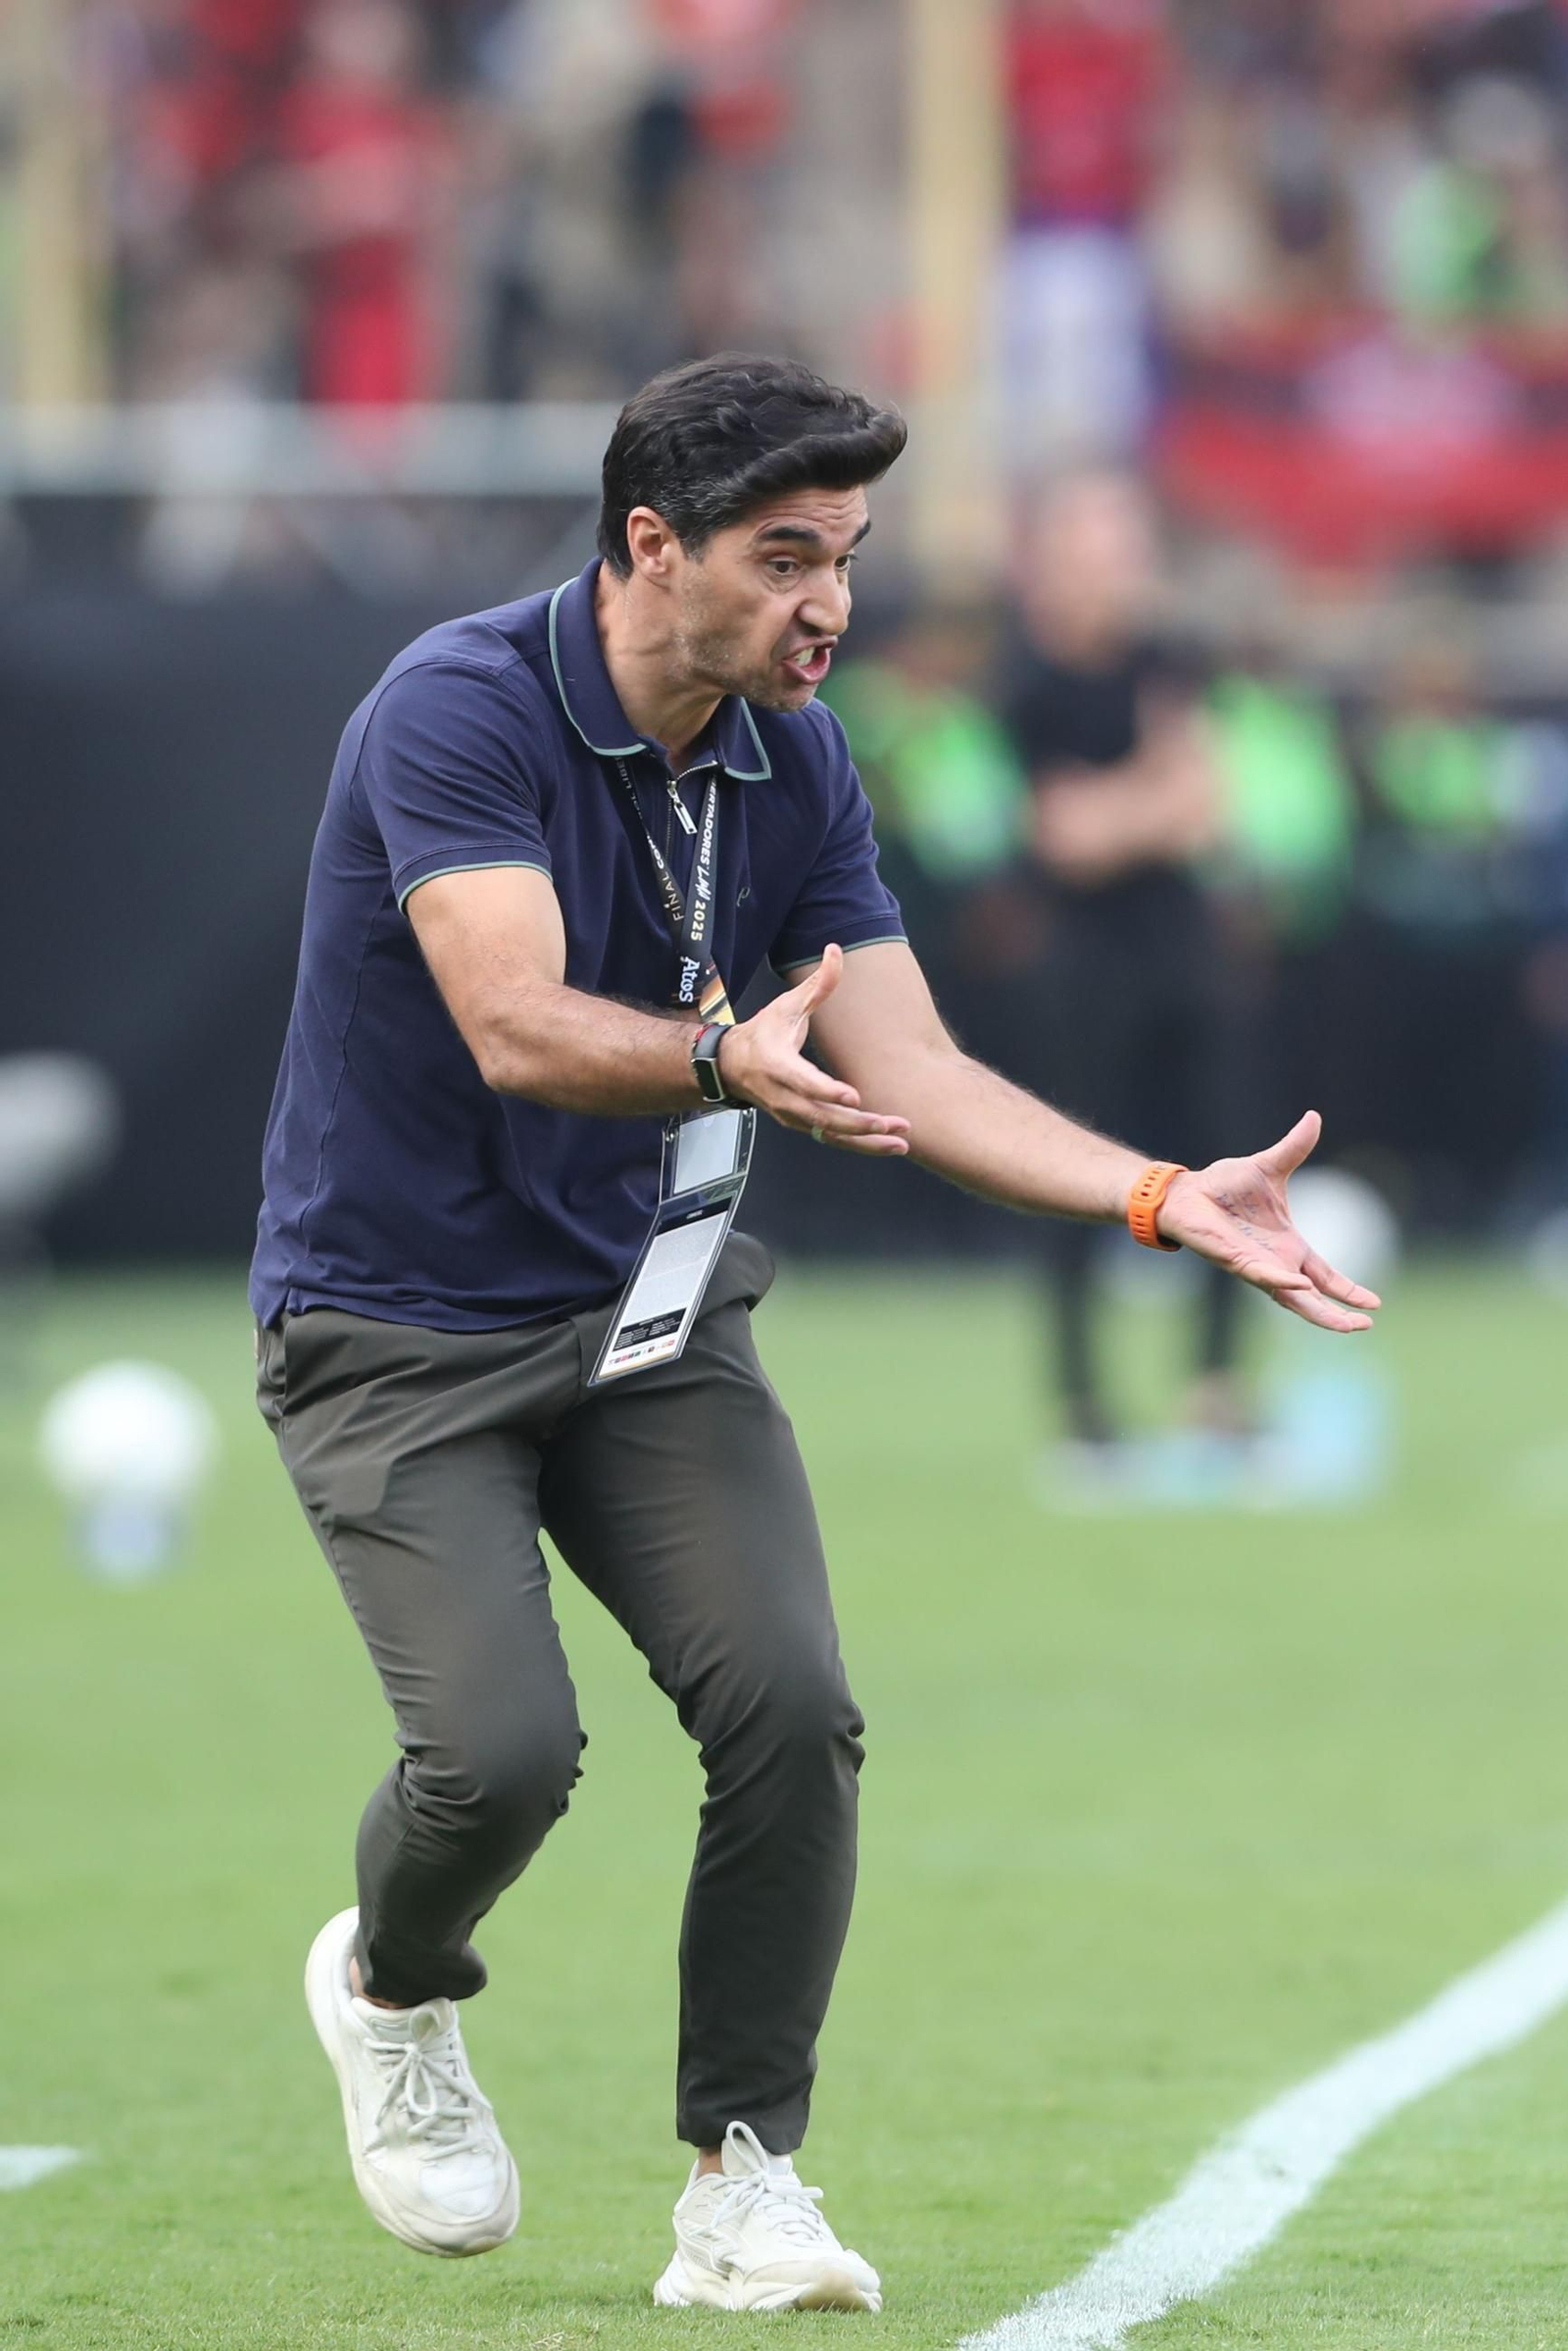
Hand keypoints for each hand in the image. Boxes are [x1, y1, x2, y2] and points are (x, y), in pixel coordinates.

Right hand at [718, 946, 911, 1156]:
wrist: (733, 1067)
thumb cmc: (764, 1034)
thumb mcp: (787, 1005)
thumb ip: (818, 984)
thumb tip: (835, 950)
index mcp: (778, 1065)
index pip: (804, 1083)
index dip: (827, 1092)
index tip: (854, 1096)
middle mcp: (784, 1098)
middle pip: (823, 1119)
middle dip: (860, 1124)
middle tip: (895, 1124)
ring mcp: (793, 1117)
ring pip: (831, 1136)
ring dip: (867, 1142)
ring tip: (900, 1143)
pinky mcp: (802, 1126)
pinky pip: (832, 1140)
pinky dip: (860, 1145)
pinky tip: (888, 1145)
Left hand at [1156, 1111, 1381, 1333]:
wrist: (1187, 1191)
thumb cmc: (1225, 1187)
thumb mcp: (1270, 1166)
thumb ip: (1295, 1148)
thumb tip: (1314, 1117)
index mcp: (1290, 1246)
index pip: (1326, 1276)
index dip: (1348, 1290)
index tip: (1375, 1304)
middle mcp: (1277, 1262)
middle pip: (1314, 1298)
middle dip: (1339, 1315)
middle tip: (1365, 1327)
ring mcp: (1257, 1266)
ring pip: (1292, 1299)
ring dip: (1318, 1312)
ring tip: (1345, 1325)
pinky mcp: (1236, 1261)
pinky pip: (1264, 1276)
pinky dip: (1283, 1281)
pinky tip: (1303, 1287)